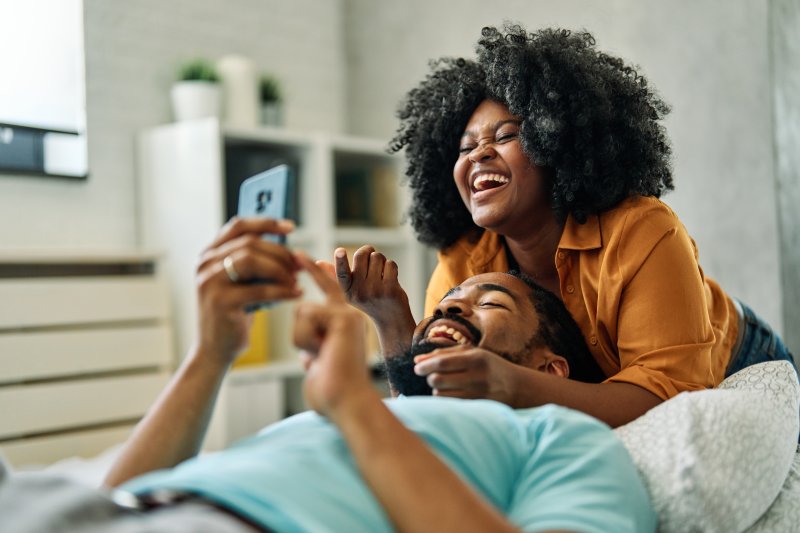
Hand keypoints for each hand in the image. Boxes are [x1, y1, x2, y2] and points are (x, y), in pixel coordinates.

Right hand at [194, 217, 300, 365]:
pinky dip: (282, 290)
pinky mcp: (220, 302)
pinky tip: (296, 294)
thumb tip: (288, 246)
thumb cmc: (234, 314)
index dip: (266, 223)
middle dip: (280, 253)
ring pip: (251, 260)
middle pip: (250, 243)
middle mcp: (205, 264)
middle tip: (300, 265)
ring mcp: (209, 282)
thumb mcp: (241, 283)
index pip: (239, 226)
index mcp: (209, 254)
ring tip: (295, 281)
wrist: (215, 350)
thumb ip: (253, 262)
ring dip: (280, 269)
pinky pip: (259, 289)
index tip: (291, 227)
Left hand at [294, 254, 372, 416]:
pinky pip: (306, 315)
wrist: (346, 402)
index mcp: (344, 326)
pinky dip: (305, 338)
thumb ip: (315, 356)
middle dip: (304, 319)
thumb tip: (311, 357)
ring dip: (301, 338)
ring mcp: (348, 314)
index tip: (303, 255)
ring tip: (319, 356)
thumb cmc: (332, 394)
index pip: (329, 292)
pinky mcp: (343, 317)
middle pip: (311, 299)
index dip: (318, 273)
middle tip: (310, 311)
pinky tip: (321, 352)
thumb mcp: (319, 369)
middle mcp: (349, 316)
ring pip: (302, 310)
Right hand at [323, 246, 410, 327]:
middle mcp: (359, 291)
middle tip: (372, 257)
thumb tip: (319, 262)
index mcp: (347, 290)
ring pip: (377, 257)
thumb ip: (337, 276)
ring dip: (382, 260)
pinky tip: (391, 278)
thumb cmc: (370, 300)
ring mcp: (375, 291)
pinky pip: (390, 264)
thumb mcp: (351, 291)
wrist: (391, 319)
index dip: (340, 261)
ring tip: (382, 273)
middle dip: (369, 251)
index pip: (342, 274)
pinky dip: (392, 267)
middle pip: (361, 255)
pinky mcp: (390, 290)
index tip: (339, 251)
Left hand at [412, 346, 525, 405]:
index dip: (425, 365)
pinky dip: (445, 399)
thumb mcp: (472, 353)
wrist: (518, 387)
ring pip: (440, 395)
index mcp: (476, 358)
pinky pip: (449, 405)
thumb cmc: (489, 366)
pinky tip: (453, 394)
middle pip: (438, 380)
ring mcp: (478, 395)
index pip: (442, 363)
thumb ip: (444, 354)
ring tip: (447, 385)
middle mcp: (478, 377)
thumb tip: (417, 360)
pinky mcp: (477, 409)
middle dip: (430, 378)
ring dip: (437, 390)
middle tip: (432, 376)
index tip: (417, 367)